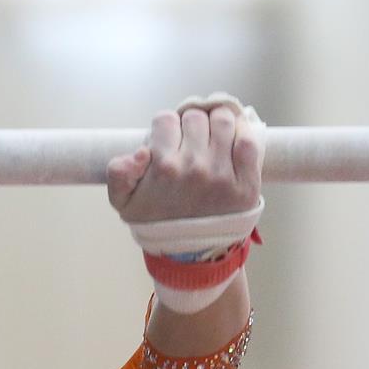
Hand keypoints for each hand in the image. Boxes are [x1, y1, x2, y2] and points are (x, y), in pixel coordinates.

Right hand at [107, 92, 263, 229]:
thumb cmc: (158, 221)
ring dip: (217, 123)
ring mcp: (223, 173)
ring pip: (223, 120)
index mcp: (164, 167)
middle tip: (191, 140)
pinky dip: (243, 134)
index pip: (165, 119)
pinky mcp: (247, 182)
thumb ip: (118, 173)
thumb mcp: (124, 202)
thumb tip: (141, 152)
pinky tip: (234, 140)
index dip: (166, 127)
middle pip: (195, 116)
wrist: (190, 252)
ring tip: (213, 138)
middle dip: (190, 124)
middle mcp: (194, 167)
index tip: (169, 139)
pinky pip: (249, 141)